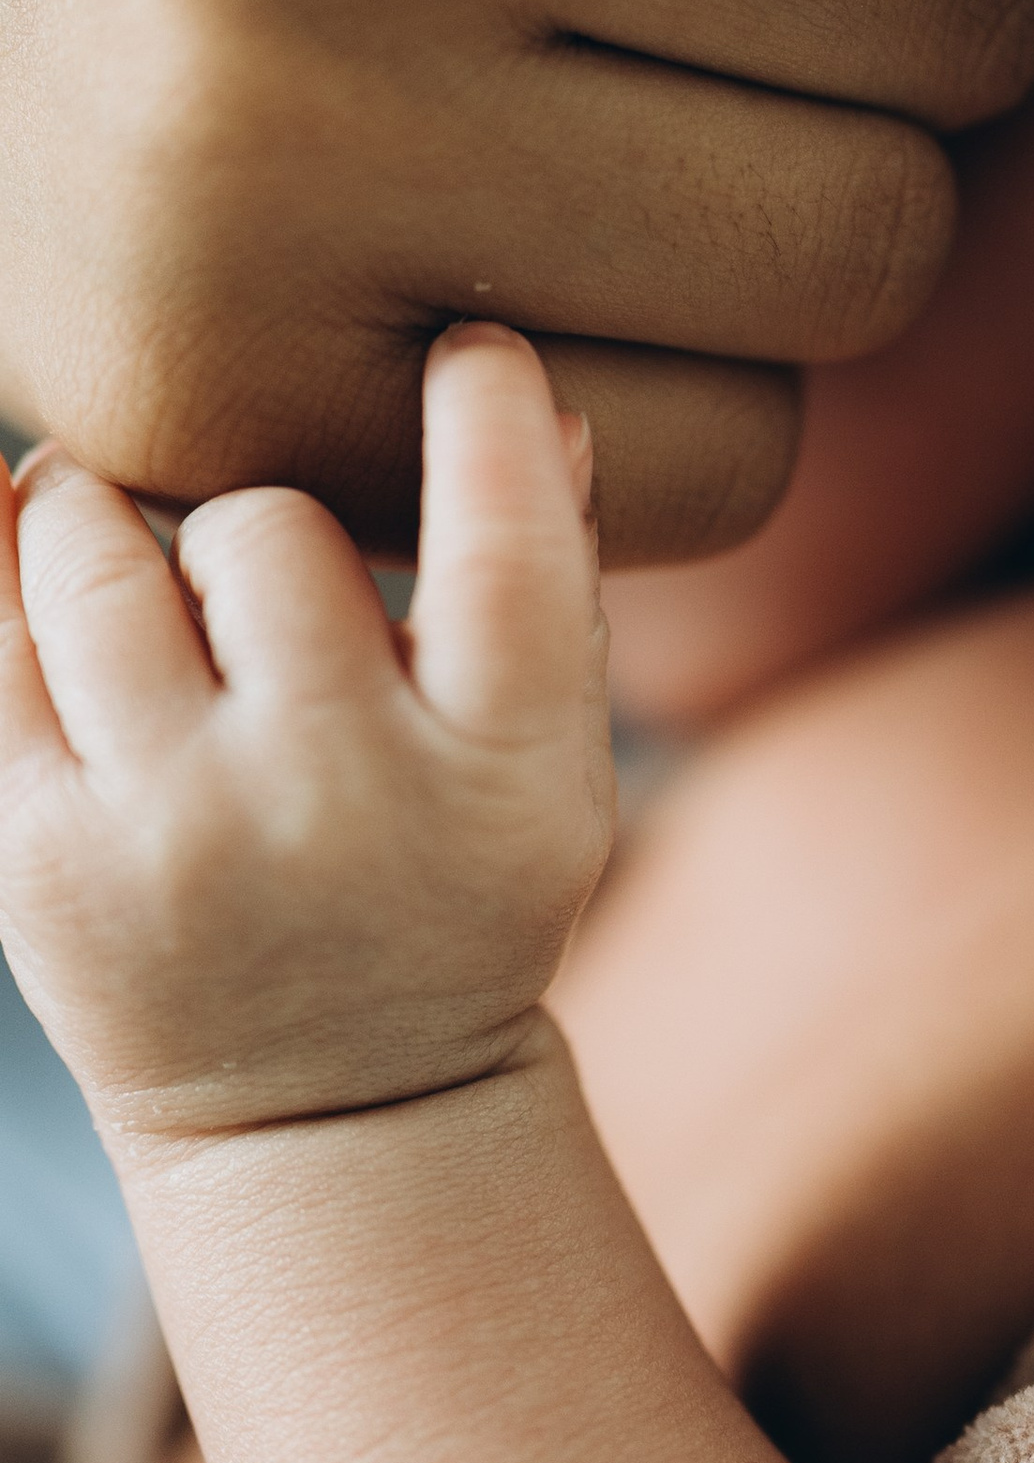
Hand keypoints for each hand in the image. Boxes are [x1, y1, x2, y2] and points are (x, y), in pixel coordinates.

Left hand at [0, 329, 606, 1139]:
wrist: (331, 1109)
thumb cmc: (454, 892)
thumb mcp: (552, 772)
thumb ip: (551, 591)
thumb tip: (538, 402)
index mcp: (506, 768)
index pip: (506, 537)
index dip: (490, 414)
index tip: (470, 353)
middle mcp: (340, 796)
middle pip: (265, 531)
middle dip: (252, 522)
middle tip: (252, 560)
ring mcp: (177, 833)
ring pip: (97, 561)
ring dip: (100, 516)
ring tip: (120, 535)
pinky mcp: (39, 860)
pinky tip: (24, 535)